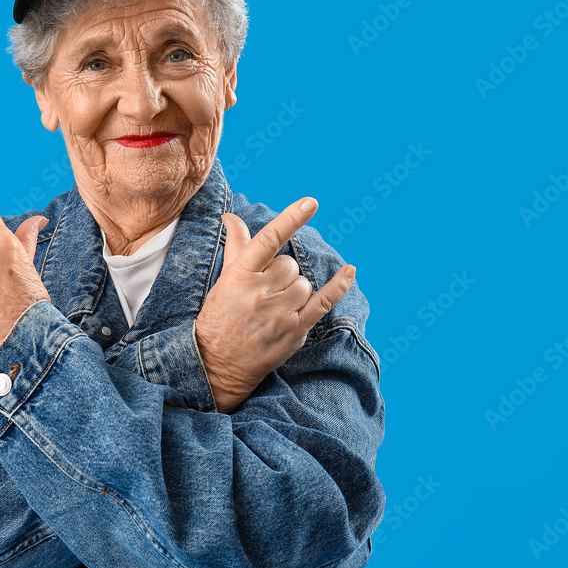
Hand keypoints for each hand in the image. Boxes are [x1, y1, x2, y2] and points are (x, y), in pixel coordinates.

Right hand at [195, 197, 355, 413]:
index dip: (291, 219)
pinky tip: (350, 271)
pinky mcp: (295, 331)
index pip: (269, 239)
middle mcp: (260, 292)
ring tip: (275, 307)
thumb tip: (232, 217)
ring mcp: (279, 313)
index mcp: (240, 275)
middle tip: (264, 293)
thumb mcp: (224, 281)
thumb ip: (236, 246)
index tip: (311, 202)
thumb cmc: (219, 318)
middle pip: (290, 265)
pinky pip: (323, 302)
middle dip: (282, 274)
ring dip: (295, 290)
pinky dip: (339, 286)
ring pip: (304, 283)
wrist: (217, 365)